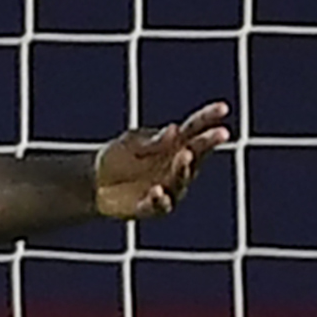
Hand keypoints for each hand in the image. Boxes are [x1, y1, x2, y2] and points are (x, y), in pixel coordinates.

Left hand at [94, 101, 230, 220]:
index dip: (209, 118)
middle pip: (197, 154)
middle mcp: (176, 166)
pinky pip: (160, 205)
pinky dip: (160, 199)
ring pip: (182, 180)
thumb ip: (152, 141)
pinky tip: (157, 191)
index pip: (194, 129)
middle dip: (207, 144)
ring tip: (185, 155)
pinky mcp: (152, 208)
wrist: (93, 184)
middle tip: (218, 133)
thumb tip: (174, 130)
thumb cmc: (117, 157)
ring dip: (184, 169)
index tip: (223, 108)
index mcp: (173, 145)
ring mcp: (167, 187)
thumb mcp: (130, 143)